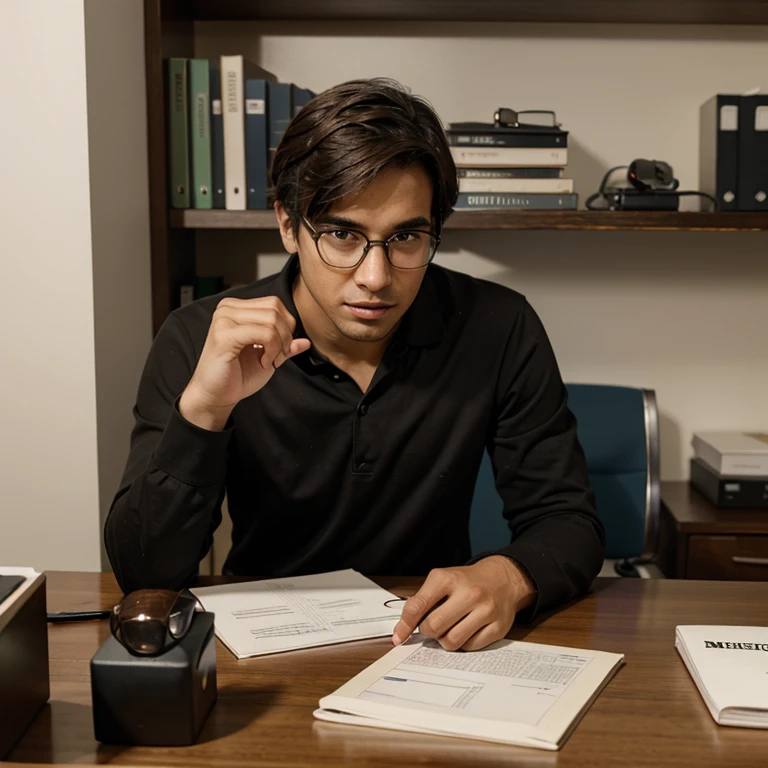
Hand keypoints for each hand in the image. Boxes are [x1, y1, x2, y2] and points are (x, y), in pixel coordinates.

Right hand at [179, 296, 310, 430]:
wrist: (216, 396)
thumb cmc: (237, 376)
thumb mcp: (268, 356)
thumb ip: (285, 346)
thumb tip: (306, 341)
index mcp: (236, 308)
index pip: (275, 304)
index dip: (287, 327)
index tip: (280, 350)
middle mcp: (227, 308)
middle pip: (275, 310)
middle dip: (285, 337)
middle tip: (276, 358)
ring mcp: (224, 319)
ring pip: (272, 320)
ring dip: (278, 345)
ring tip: (268, 361)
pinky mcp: (224, 334)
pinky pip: (265, 333)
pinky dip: (271, 350)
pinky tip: (263, 363)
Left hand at [392, 556, 535, 651]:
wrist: (503, 578)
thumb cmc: (467, 581)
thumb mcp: (442, 580)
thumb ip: (421, 601)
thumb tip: (402, 630)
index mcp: (448, 578)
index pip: (418, 605)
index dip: (404, 625)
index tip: (399, 637)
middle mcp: (469, 593)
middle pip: (434, 627)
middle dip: (428, 631)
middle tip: (433, 626)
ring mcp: (486, 610)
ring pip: (452, 641)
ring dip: (445, 640)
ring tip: (450, 628)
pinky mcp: (498, 627)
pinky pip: (470, 647)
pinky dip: (464, 643)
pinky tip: (467, 630)